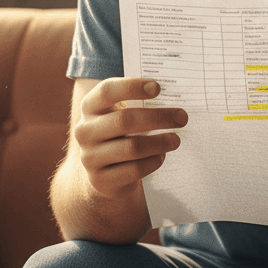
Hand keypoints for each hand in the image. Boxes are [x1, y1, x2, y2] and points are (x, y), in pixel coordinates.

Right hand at [72, 78, 187, 198]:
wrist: (102, 171)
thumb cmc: (119, 132)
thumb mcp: (119, 112)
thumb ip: (137, 103)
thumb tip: (172, 99)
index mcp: (89, 107)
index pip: (107, 91)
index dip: (132, 87)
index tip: (157, 87)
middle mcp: (85, 131)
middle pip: (124, 120)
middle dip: (158, 117)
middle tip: (182, 117)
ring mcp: (90, 157)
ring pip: (132, 147)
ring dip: (160, 142)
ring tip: (176, 139)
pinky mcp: (101, 180)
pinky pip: (134, 170)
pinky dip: (153, 161)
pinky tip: (161, 156)